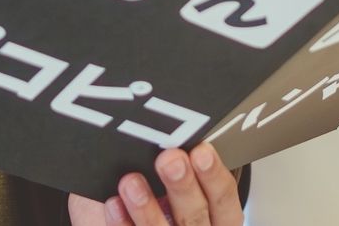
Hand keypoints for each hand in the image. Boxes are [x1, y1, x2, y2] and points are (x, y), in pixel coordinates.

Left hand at [68, 145, 242, 225]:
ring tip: (131, 181)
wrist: (130, 222)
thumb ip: (180, 160)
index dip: (214, 176)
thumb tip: (170, 122)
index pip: (224, 199)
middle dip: (182, 186)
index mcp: (216, 218)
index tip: (201, 151)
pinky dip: (122, 223)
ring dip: (147, 208)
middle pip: (196, 217)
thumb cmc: (160, 201)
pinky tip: (114, 203)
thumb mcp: (181, 182)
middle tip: (169, 159)